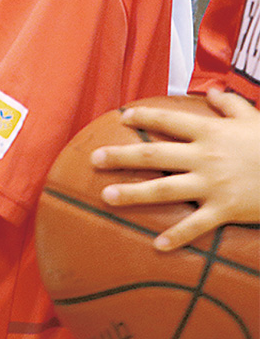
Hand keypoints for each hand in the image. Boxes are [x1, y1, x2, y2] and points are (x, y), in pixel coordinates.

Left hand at [94, 88, 259, 249]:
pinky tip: (157, 246)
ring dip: (133, 193)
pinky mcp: (226, 210)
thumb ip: (231, 104)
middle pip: (154, 155)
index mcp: (209, 133)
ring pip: (165, 190)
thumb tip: (212, 92)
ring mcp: (213, 185)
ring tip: (106, 196)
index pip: (167, 121)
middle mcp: (205, 157)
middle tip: (94, 158)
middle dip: (121, 156)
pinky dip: (177, 236)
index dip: (142, 117)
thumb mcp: (255, 119)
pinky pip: (196, 225)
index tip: (121, 117)